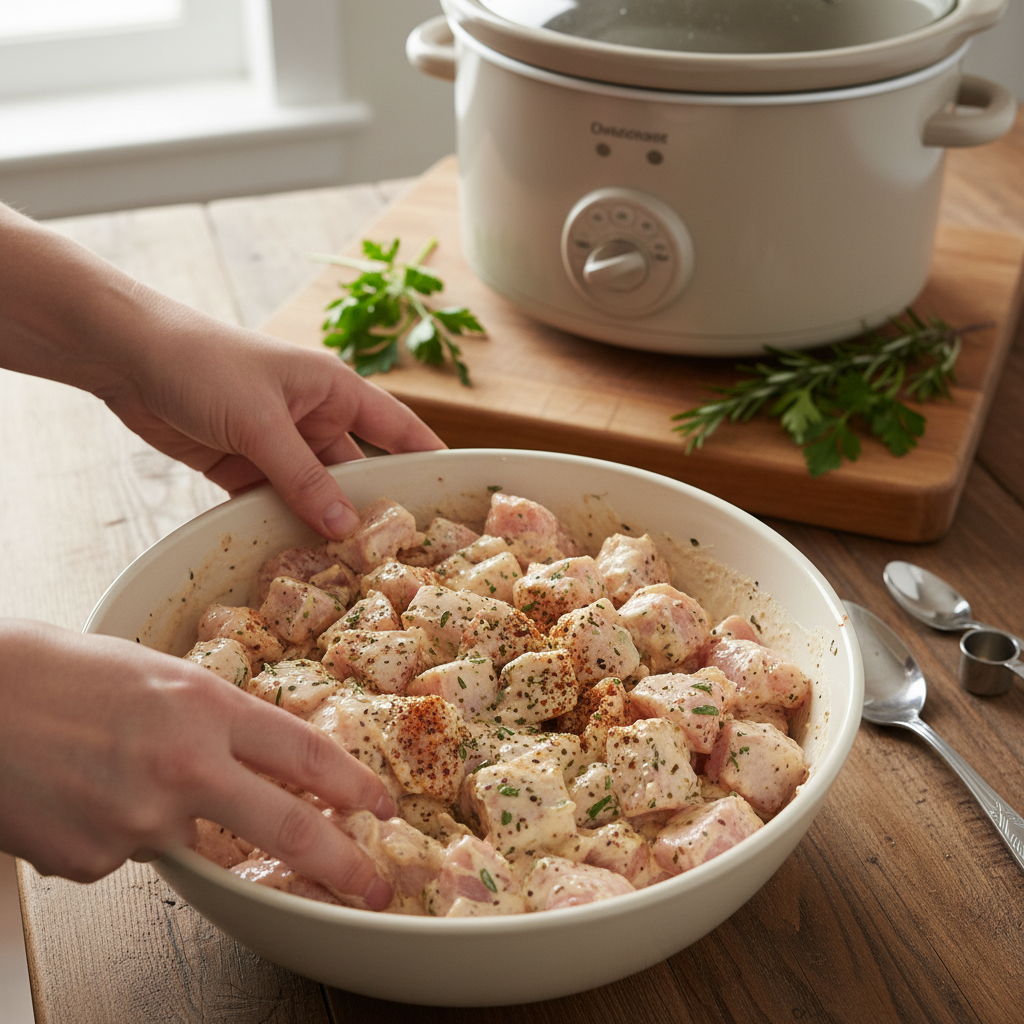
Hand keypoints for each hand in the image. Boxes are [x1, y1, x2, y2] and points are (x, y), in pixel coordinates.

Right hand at [0, 620, 395, 907]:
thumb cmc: (55, 672)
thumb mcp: (157, 676)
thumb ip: (211, 722)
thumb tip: (247, 765)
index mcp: (205, 706)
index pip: (305, 754)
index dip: (355, 784)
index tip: (383, 807)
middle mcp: (184, 766)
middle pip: (287, 829)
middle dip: (342, 866)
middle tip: (374, 890)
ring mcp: (139, 821)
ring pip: (189, 840)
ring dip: (165, 815)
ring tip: (107, 768)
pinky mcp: (94, 861)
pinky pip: (126, 854)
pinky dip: (112, 828)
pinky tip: (75, 791)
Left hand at [98, 301, 445, 537]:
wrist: (124, 355)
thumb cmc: (203, 364)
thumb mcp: (262, 423)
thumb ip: (304, 478)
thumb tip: (345, 528)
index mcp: (334, 389)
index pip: (398, 428)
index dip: (427, 458)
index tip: (452, 493)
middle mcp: (313, 416)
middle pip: (356, 471)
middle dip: (369, 509)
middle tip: (395, 556)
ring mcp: (278, 443)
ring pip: (314, 492)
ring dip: (322, 524)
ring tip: (347, 568)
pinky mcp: (243, 465)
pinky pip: (274, 501)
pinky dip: (281, 525)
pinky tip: (295, 556)